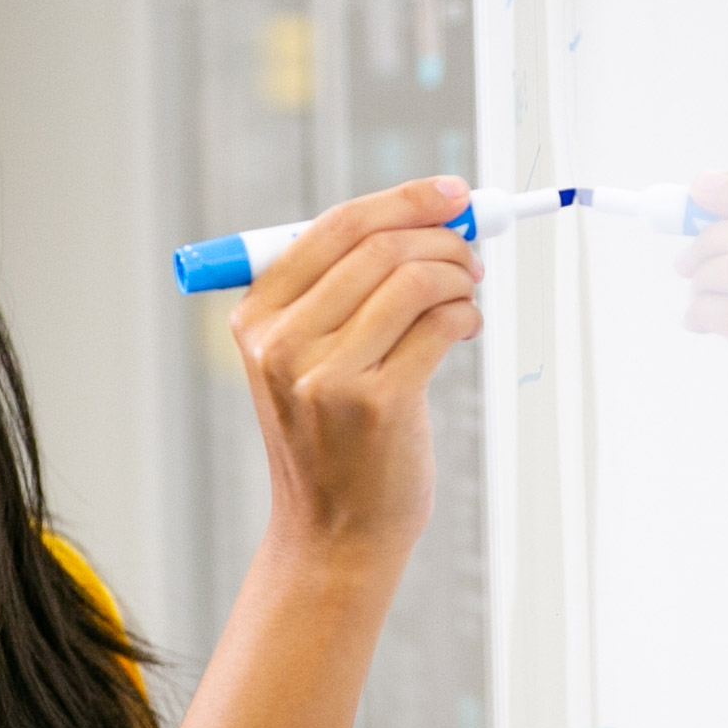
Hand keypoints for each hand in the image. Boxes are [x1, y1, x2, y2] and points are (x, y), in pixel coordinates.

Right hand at [235, 177, 483, 574]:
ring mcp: (326, 375)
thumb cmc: (332, 439)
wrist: (334, 534)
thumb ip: (342, 289)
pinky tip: (466, 327)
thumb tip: (426, 214)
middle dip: (440, 237)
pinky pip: (439, 325)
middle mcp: (282, 343)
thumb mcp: (303, 360)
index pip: (333, 228)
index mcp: (256, 318)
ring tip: (469, 291)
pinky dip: (465, 314)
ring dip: (457, 275)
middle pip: (377, 246)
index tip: (450, 194)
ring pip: (412, 280)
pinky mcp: (377, 404)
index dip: (403, 200)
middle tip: (471, 249)